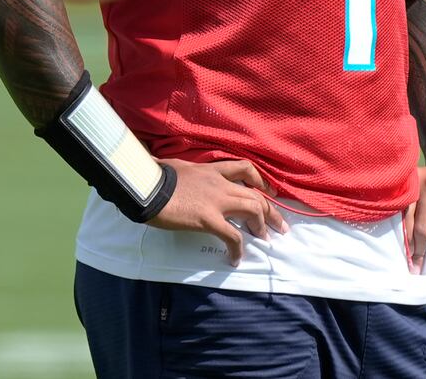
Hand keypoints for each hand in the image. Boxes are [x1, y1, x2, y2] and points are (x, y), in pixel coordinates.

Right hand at [148, 158, 288, 266]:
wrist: (146, 186)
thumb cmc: (154, 175)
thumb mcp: (173, 166)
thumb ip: (179, 170)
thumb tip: (166, 169)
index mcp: (210, 169)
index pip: (243, 169)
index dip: (260, 182)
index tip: (268, 193)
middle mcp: (219, 183)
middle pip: (255, 194)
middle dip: (271, 211)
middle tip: (279, 227)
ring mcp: (216, 201)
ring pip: (252, 209)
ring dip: (262, 226)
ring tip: (265, 240)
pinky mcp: (209, 219)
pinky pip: (232, 236)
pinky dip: (238, 248)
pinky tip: (235, 258)